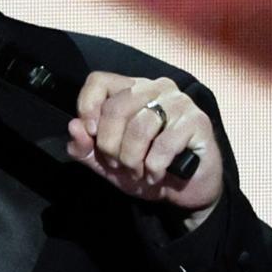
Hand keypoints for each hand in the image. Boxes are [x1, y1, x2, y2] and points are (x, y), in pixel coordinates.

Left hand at [65, 72, 222, 221]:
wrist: (185, 190)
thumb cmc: (147, 168)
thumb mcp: (107, 163)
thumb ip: (86, 147)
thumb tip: (74, 127)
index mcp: (131, 90)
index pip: (99, 81)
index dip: (88, 106)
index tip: (91, 133)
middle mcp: (155, 88)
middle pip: (117, 106)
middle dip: (110, 144)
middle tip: (117, 164)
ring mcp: (179, 102)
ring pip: (140, 126)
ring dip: (132, 158)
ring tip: (138, 172)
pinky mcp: (197, 121)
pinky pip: (164, 144)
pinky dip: (153, 167)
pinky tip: (156, 175)